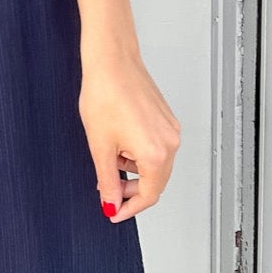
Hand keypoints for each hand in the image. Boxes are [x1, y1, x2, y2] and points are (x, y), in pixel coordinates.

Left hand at [78, 49, 178, 221]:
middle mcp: (170, 142)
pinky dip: (139, 154)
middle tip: (107, 189)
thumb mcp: (100, 146)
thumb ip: (108, 180)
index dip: (128, 207)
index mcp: (156, 153)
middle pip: (155, 182)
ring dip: (133, 170)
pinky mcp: (167, 120)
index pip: (149, 195)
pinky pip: (157, 148)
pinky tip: (119, 144)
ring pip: (156, 165)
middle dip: (130, 189)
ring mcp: (171, 130)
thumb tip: (111, 202)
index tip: (113, 211)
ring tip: (109, 157)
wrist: (112, 61)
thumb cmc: (105, 94)